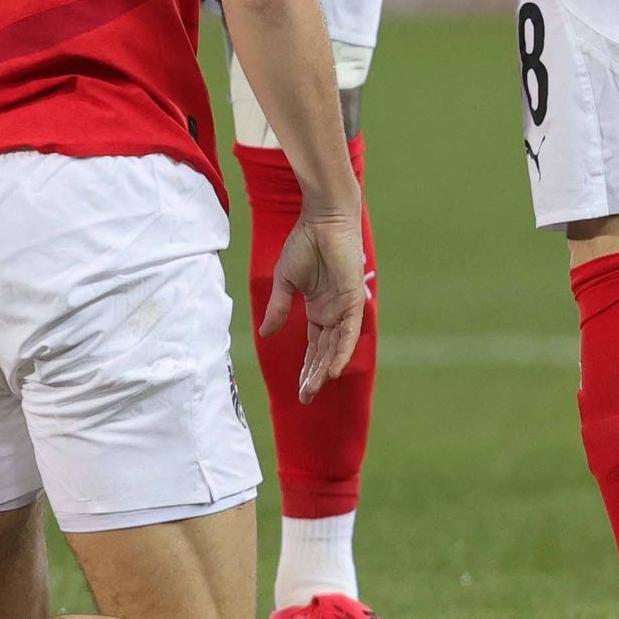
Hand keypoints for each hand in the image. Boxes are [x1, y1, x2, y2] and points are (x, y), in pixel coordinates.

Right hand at [257, 208, 372, 402]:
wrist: (321, 219)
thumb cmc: (304, 243)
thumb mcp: (285, 281)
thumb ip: (278, 308)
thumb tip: (265, 334)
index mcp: (319, 309)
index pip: (314, 347)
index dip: (307, 368)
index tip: (299, 390)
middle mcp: (333, 313)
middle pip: (324, 353)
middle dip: (314, 376)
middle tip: (304, 399)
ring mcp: (344, 308)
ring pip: (336, 347)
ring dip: (325, 369)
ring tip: (312, 390)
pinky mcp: (353, 299)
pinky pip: (349, 332)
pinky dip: (342, 351)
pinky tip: (333, 370)